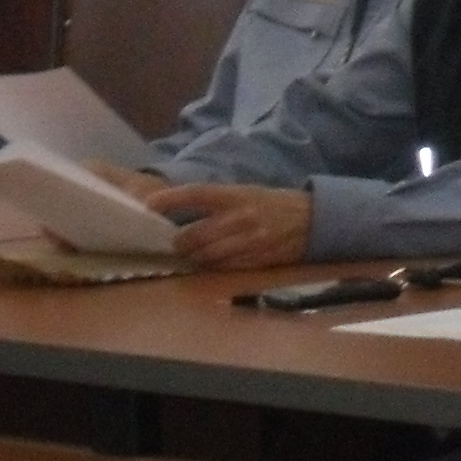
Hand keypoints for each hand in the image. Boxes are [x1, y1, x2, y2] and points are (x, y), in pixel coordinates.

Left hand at [146, 181, 318, 270]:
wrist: (314, 220)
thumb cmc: (272, 203)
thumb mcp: (245, 192)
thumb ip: (215, 202)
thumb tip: (176, 211)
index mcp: (237, 195)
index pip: (196, 194)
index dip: (169, 200)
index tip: (147, 206)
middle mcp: (242, 217)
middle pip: (195, 235)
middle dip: (179, 243)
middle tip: (172, 242)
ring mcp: (250, 241)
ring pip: (207, 256)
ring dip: (193, 257)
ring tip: (190, 254)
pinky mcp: (257, 259)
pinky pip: (225, 267)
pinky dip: (213, 266)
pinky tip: (210, 262)